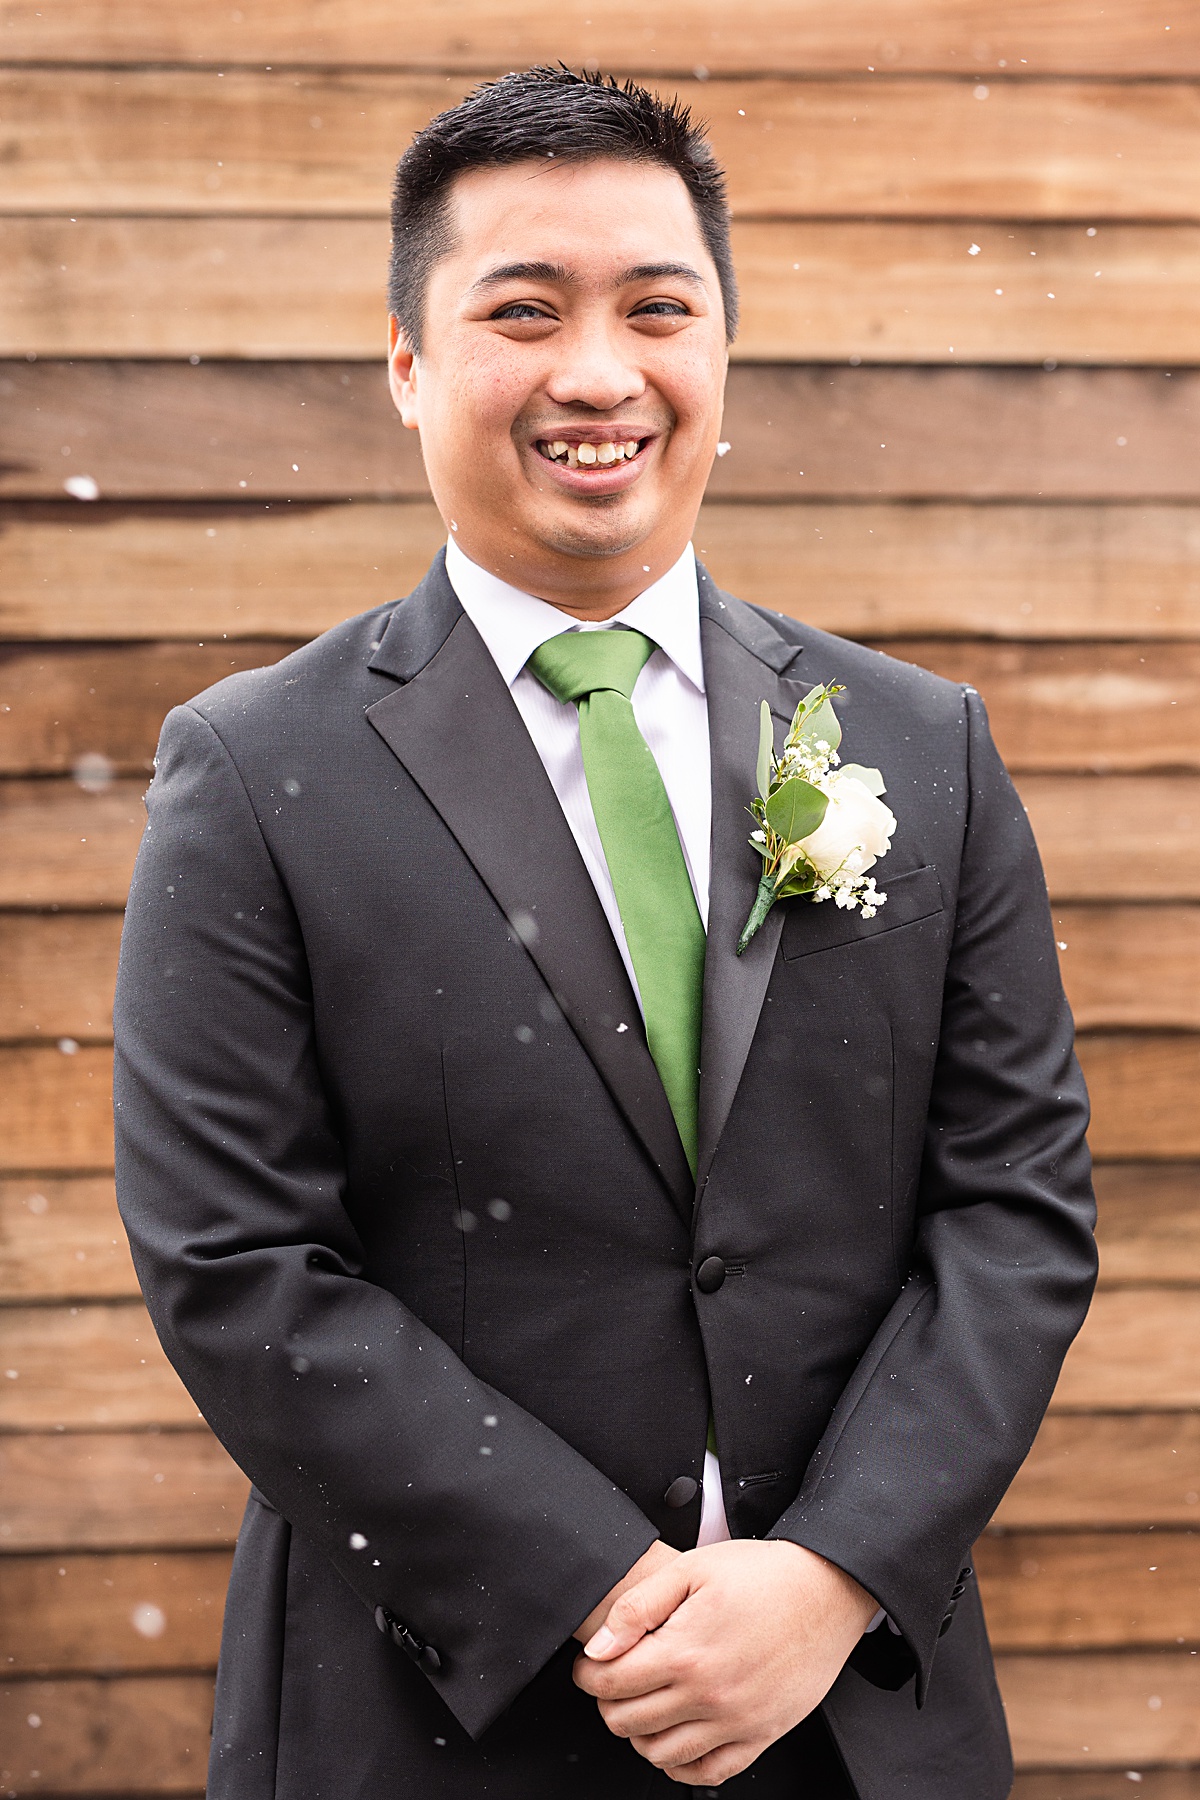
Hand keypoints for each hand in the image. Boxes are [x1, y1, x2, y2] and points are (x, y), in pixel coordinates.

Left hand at [573, 1539, 877, 1785]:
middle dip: (608, 1702)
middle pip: (629, 1722)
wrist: (826, 1590)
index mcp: (686, 1652)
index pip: (611, 1683)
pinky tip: (676, 1740)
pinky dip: (682, 1765)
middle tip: (614, 1681)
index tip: (589, 1666)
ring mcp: (736, 1721)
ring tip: (643, 1705)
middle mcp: (708, 1695)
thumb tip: (599, 1646)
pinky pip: (709, 1773)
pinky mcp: (761, 1735)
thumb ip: (637, 1608)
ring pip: (661, 1754)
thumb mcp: (691, 1568)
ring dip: (640, 1734)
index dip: (588, 1675)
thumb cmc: (763, 1575)